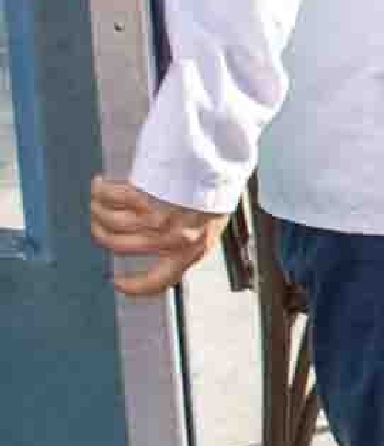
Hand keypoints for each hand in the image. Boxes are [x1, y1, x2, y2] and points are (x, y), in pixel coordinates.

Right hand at [88, 176, 226, 296]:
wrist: (224, 159)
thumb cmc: (216, 187)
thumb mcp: (210, 224)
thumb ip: (187, 241)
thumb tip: (157, 243)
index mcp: (191, 251)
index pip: (159, 281)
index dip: (135, 286)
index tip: (118, 283)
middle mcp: (172, 239)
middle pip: (120, 245)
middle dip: (102, 234)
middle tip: (99, 223)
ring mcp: (158, 219)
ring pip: (112, 222)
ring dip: (98, 211)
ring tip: (97, 202)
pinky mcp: (146, 196)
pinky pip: (112, 198)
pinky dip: (101, 192)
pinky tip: (100, 185)